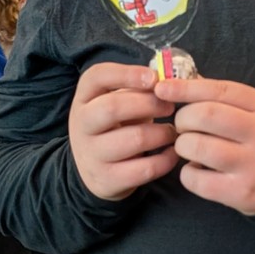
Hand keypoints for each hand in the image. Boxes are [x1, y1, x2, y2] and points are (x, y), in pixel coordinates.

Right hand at [69, 62, 179, 200]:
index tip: (154, 78)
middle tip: (170, 107)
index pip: (98, 76)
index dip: (128, 74)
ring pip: (135, 139)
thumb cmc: (114, 126)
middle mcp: (82, 124)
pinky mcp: (106, 179)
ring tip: (172, 132)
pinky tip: (172, 153)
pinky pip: (144, 169)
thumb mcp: (116, 102)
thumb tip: (169, 80)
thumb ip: (137, 89)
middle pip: (114, 107)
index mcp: (84, 97)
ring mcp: (91, 154)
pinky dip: (166, 160)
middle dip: (149, 104)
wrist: (93, 169)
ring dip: (163, 133)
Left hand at [154, 78, 254, 215]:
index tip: (162, 88)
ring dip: (183, 145)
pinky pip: (197, 180)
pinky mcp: (240, 192)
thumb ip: (223, 96)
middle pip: (206, 116)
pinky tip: (197, 170)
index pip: (219, 91)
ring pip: (198, 147)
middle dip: (183, 118)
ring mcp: (251, 165)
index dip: (186, 88)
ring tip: (189, 147)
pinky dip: (188, 173)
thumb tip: (182, 81)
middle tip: (183, 125)